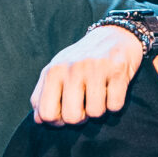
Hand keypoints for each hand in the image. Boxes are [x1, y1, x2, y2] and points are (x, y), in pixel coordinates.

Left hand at [31, 23, 152, 124]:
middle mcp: (72, 68)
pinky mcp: (118, 70)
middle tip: (85, 105)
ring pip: (95, 112)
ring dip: (99, 109)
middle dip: (81, 118)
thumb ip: (43, 94)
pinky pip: (115, 105)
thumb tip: (39, 120)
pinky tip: (112, 89)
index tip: (65, 114)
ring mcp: (95, 68)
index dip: (57, 121)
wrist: (115, 35)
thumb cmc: (82, 59)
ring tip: (99, 94)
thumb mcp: (57, 70)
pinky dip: (115, 103)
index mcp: (53, 71)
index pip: (46, 113)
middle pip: (72, 117)